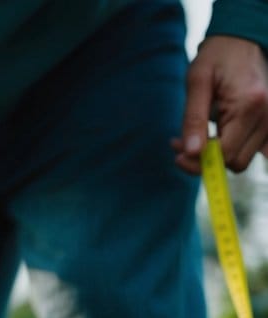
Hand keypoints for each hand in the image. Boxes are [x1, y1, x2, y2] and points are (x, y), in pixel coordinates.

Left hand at [174, 35, 267, 173]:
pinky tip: (217, 138)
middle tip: (183, 144)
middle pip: (236, 162)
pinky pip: (254, 150)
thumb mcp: (197, 83)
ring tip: (197, 137)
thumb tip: (191, 153)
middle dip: (206, 159)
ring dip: (218, 156)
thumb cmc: (217, 57)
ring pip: (243, 159)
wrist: (241, 40)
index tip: (177, 155)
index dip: (199, 161)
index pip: (226, 154)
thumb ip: (193, 119)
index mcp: (250, 106)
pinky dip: (233, 150)